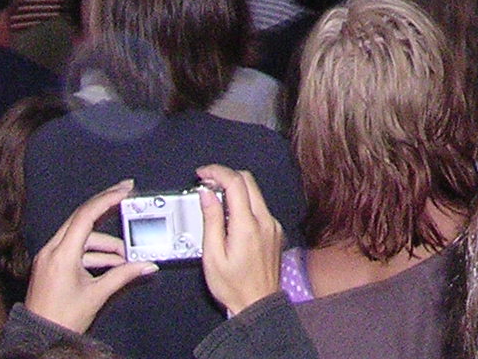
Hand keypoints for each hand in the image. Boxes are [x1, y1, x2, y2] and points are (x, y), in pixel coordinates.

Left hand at [26, 180, 155, 332]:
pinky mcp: (50, 264)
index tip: (125, 189)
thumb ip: (123, 275)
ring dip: (103, 242)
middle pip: (81, 218)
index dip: (108, 199)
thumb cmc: (62, 319)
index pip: (86, 216)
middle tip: (126, 196)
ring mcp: (49, 257)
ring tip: (124, 255)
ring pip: (80, 236)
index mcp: (62, 254)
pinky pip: (74, 248)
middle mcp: (52, 250)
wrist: (39, 337)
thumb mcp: (97, 295)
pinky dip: (92, 252)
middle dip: (105, 207)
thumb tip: (147, 265)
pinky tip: (110, 263)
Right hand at [197, 165, 283, 317]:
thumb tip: (207, 195)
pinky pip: (259, 208)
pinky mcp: (275, 232)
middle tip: (206, 183)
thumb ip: (211, 220)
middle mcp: (265, 221)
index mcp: (247, 225)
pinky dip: (244, 204)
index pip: (235, 182)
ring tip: (215, 201)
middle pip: (248, 181)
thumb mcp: (213, 256)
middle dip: (226, 176)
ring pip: (255, 193)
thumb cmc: (234, 286)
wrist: (258, 305)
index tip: (202, 174)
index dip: (217, 172)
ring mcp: (273, 225)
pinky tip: (230, 218)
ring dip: (235, 190)